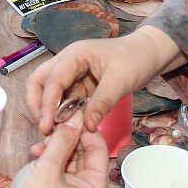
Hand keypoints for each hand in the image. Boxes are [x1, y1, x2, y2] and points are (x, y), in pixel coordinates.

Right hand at [0, 121, 107, 187]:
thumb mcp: (48, 167)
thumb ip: (63, 139)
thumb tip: (75, 118)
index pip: (99, 151)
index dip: (86, 130)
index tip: (74, 114)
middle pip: (84, 154)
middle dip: (69, 138)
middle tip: (55, 125)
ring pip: (69, 158)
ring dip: (56, 147)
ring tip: (42, 142)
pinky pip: (56, 167)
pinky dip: (48, 157)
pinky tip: (36, 153)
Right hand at [27, 26, 184, 134]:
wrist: (149, 54)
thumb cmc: (135, 60)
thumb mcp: (121, 81)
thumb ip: (102, 103)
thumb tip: (86, 127)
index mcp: (75, 55)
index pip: (52, 79)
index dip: (46, 104)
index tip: (46, 127)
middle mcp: (67, 62)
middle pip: (39, 82)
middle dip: (37, 105)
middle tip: (44, 129)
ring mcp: (72, 74)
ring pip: (48, 92)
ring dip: (48, 111)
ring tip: (53, 132)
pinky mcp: (79, 86)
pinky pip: (63, 100)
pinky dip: (61, 113)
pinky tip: (65, 128)